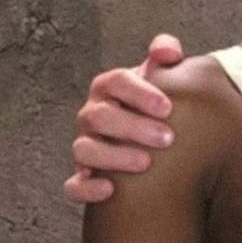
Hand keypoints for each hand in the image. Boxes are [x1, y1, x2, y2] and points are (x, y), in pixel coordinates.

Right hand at [66, 32, 185, 202]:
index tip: (167, 107)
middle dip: (132, 126)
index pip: (115, 81)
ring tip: (146, 163)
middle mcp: (91, 115)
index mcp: (108, 88)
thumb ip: (166, 55)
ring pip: (84, 150)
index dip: (138, 93)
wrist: (152, 140)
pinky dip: (86, 188)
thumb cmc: (156, 107)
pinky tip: (110, 190)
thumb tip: (168, 52)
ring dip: (113, 157)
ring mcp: (85, 146)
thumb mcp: (163, 78)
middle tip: (167, 138)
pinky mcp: (83, 177)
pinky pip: (73, 185)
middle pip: (99, 116)